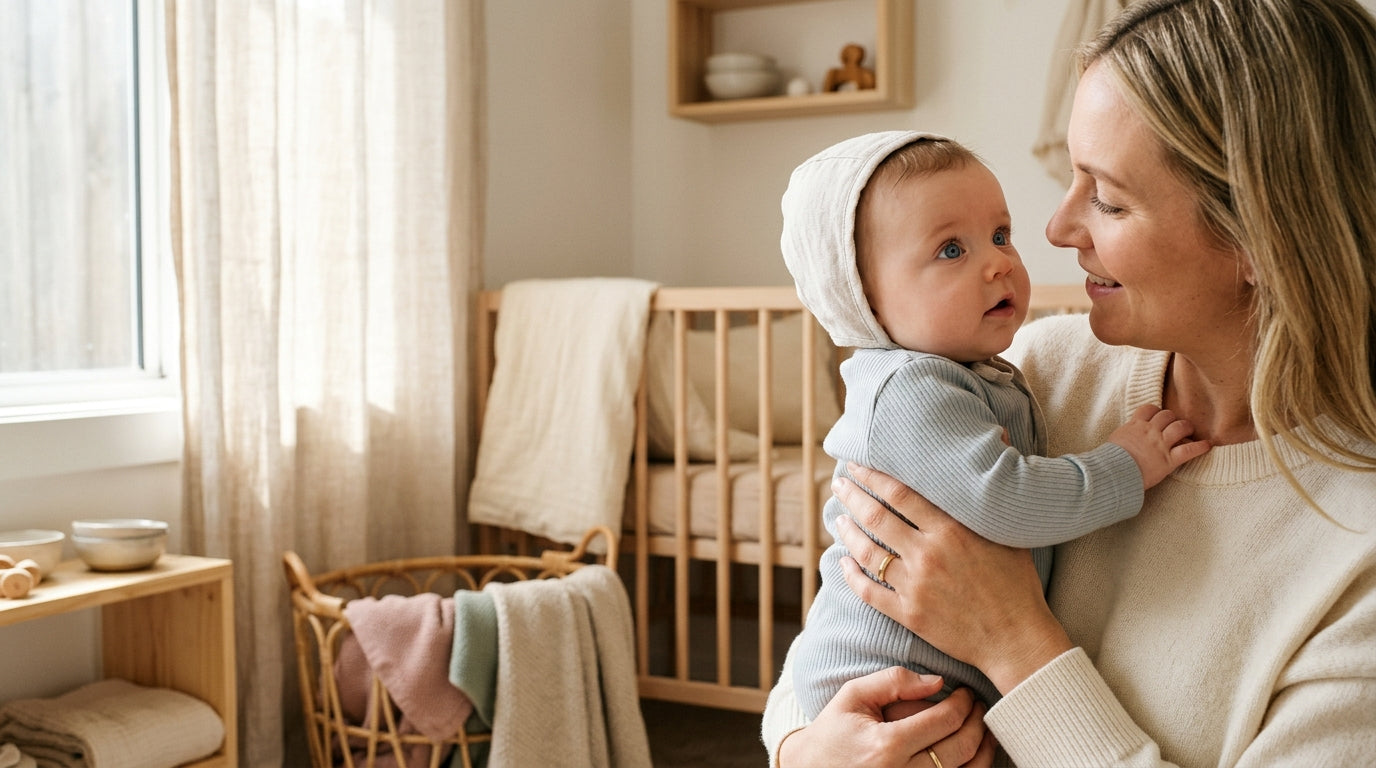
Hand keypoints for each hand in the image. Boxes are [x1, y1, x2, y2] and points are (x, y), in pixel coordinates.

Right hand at [778, 668, 994, 767]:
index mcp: (887, 746)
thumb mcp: (853, 696)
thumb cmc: (833, 733)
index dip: (963, 702)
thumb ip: (893, 681)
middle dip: (977, 721)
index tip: (965, 691)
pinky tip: (973, 752)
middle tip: (977, 705)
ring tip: (983, 727)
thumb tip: (938, 681)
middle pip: (962, 747)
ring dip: (984, 747)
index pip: (945, 720)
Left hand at [833, 463, 1073, 694]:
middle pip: (876, 517)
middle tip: (839, 484)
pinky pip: (868, 591)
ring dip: (847, 532)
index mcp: (951, 530)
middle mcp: (928, 554)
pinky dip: (851, 575)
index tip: (857, 465)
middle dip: (852, 496)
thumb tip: (1005, 435)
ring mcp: (915, 585)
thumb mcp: (1011, 532)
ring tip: (839, 519)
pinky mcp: (908, 614)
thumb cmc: (1017, 584)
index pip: (900, 493)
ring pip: (867, 552)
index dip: (873, 476)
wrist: (1016, 639)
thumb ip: (996, 487)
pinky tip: (843, 562)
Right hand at [1109, 403, 1210, 487]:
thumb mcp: (1115, 439)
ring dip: (1186, 428)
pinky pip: (1189, 450)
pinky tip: (1207, 445)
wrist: (1112, 472)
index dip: (1157, 412)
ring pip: (1180, 427)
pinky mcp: (1169, 460)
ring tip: (1189, 431)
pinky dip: (1200, 447)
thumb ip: (1126, 433)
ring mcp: (1161, 445)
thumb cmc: (1110, 459)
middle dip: (1172, 419)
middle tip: (1174, 426)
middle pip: (1167, 415)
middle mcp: (1150, 431)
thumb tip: (1126, 434)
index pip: (1150, 409)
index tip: (1158, 417)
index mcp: (1136, 425)